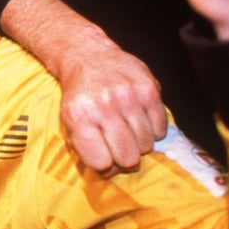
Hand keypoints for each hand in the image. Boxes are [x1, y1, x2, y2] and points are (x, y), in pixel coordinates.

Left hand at [57, 40, 167, 174]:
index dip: (105, 166)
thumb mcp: (68, 121)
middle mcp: (104, 107)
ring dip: (138, 143)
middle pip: (128, 158)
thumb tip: (106, 171)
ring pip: (146, 145)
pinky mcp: (149, 89)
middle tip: (119, 148)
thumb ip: (84, 148)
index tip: (104, 160)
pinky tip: (138, 118)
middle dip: (124, 159)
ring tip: (126, 129)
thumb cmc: (79, 95)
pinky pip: (161, 128)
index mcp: (79, 117)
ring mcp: (128, 97)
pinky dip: (152, 129)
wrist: (88, 57)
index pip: (101, 163)